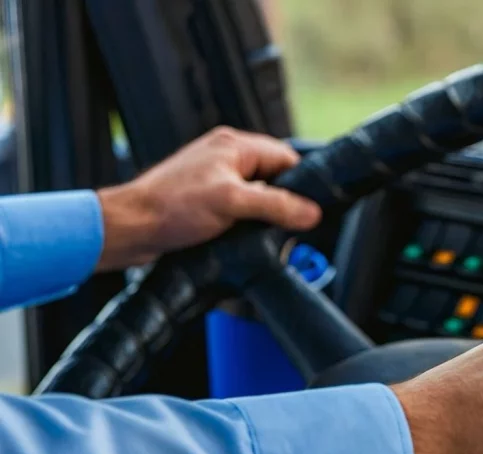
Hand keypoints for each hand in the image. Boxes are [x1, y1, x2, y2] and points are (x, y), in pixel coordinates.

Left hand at [95, 126, 322, 270]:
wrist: (131, 228)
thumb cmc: (169, 206)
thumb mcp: (232, 203)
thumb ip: (276, 205)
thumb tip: (310, 212)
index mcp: (234, 146)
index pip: (286, 158)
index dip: (302, 183)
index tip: (309, 207)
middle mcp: (227, 157)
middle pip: (276, 178)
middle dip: (283, 202)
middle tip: (284, 224)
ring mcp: (217, 179)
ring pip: (260, 196)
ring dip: (264, 216)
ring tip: (257, 231)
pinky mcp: (209, 199)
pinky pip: (243, 208)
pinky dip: (248, 223)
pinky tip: (243, 237)